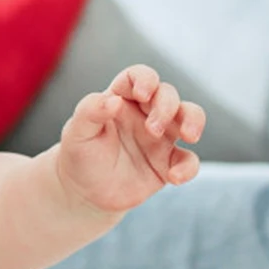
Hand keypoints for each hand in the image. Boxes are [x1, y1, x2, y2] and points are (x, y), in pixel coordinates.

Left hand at [57, 64, 205, 212]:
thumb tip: (114, 100)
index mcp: (120, 99)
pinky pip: (189, 160)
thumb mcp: (76, 133)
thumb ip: (90, 112)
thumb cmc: (79, 155)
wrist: (83, 191)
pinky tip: (174, 177)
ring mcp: (160, 137)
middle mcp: (144, 114)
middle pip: (167, 94)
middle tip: (153, 129)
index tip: (142, 94)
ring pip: (189, 116)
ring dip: (193, 121)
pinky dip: (188, 167)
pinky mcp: (167, 163)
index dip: (145, 79)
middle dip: (166, 106)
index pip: (138, 77)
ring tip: (188, 136)